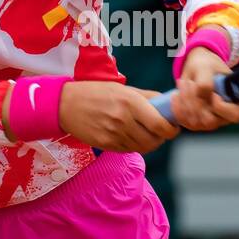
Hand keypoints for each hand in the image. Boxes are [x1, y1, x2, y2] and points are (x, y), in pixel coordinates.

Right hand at [58, 81, 180, 152]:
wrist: (65, 104)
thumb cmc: (96, 92)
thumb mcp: (122, 88)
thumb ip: (147, 97)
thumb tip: (169, 104)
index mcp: (130, 102)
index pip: (160, 125)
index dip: (171, 130)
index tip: (173, 127)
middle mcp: (123, 120)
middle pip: (154, 140)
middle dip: (162, 137)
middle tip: (161, 131)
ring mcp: (113, 135)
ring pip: (142, 147)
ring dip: (149, 142)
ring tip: (145, 132)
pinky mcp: (106, 145)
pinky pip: (128, 150)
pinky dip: (134, 145)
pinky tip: (130, 135)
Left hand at [170, 41, 238, 131]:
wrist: (198, 67)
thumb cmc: (206, 65)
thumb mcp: (206, 68)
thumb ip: (205, 83)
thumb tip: (202, 100)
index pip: (234, 115)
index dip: (220, 106)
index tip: (212, 92)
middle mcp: (228, 115)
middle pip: (210, 121)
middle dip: (195, 103)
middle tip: (190, 82)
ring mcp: (213, 121)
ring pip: (196, 123)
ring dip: (185, 104)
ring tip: (183, 84)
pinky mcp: (199, 122)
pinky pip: (186, 123)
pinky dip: (178, 109)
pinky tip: (176, 95)